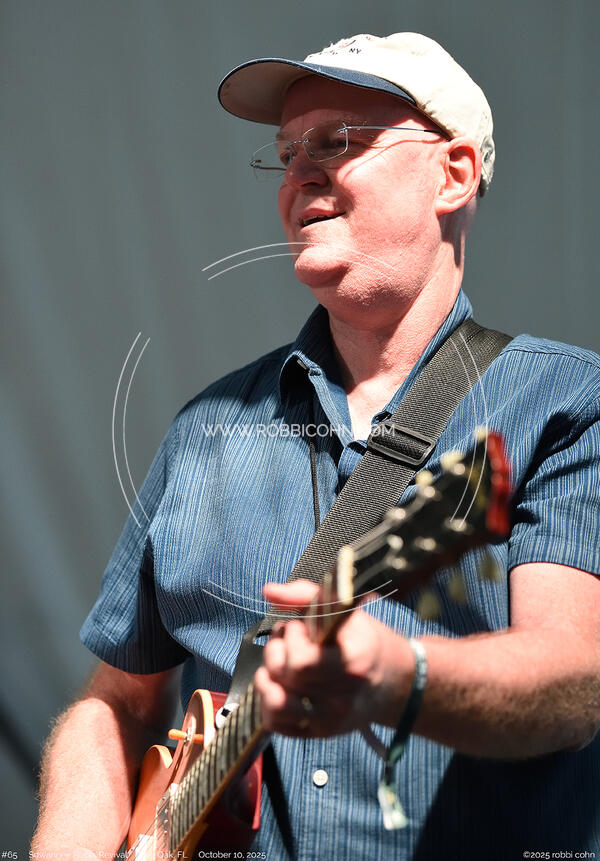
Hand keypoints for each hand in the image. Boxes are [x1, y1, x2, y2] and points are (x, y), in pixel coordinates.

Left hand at [254, 580, 413, 736]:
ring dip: (267, 679)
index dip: (292, 637)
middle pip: (286, 677)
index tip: (300, 626)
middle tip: (287, 640)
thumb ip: (306, 595)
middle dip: (276, 650)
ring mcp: (330, 720)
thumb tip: (268, 591)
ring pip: (276, 705)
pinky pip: (276, 724)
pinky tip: (280, 684)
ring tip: (278, 665)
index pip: (302, 662)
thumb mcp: (346, 611)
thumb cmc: (365, 642)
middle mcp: (342, 698)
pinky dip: (268, 702)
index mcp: (353, 664)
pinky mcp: (318, 734)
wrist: (395, 684)